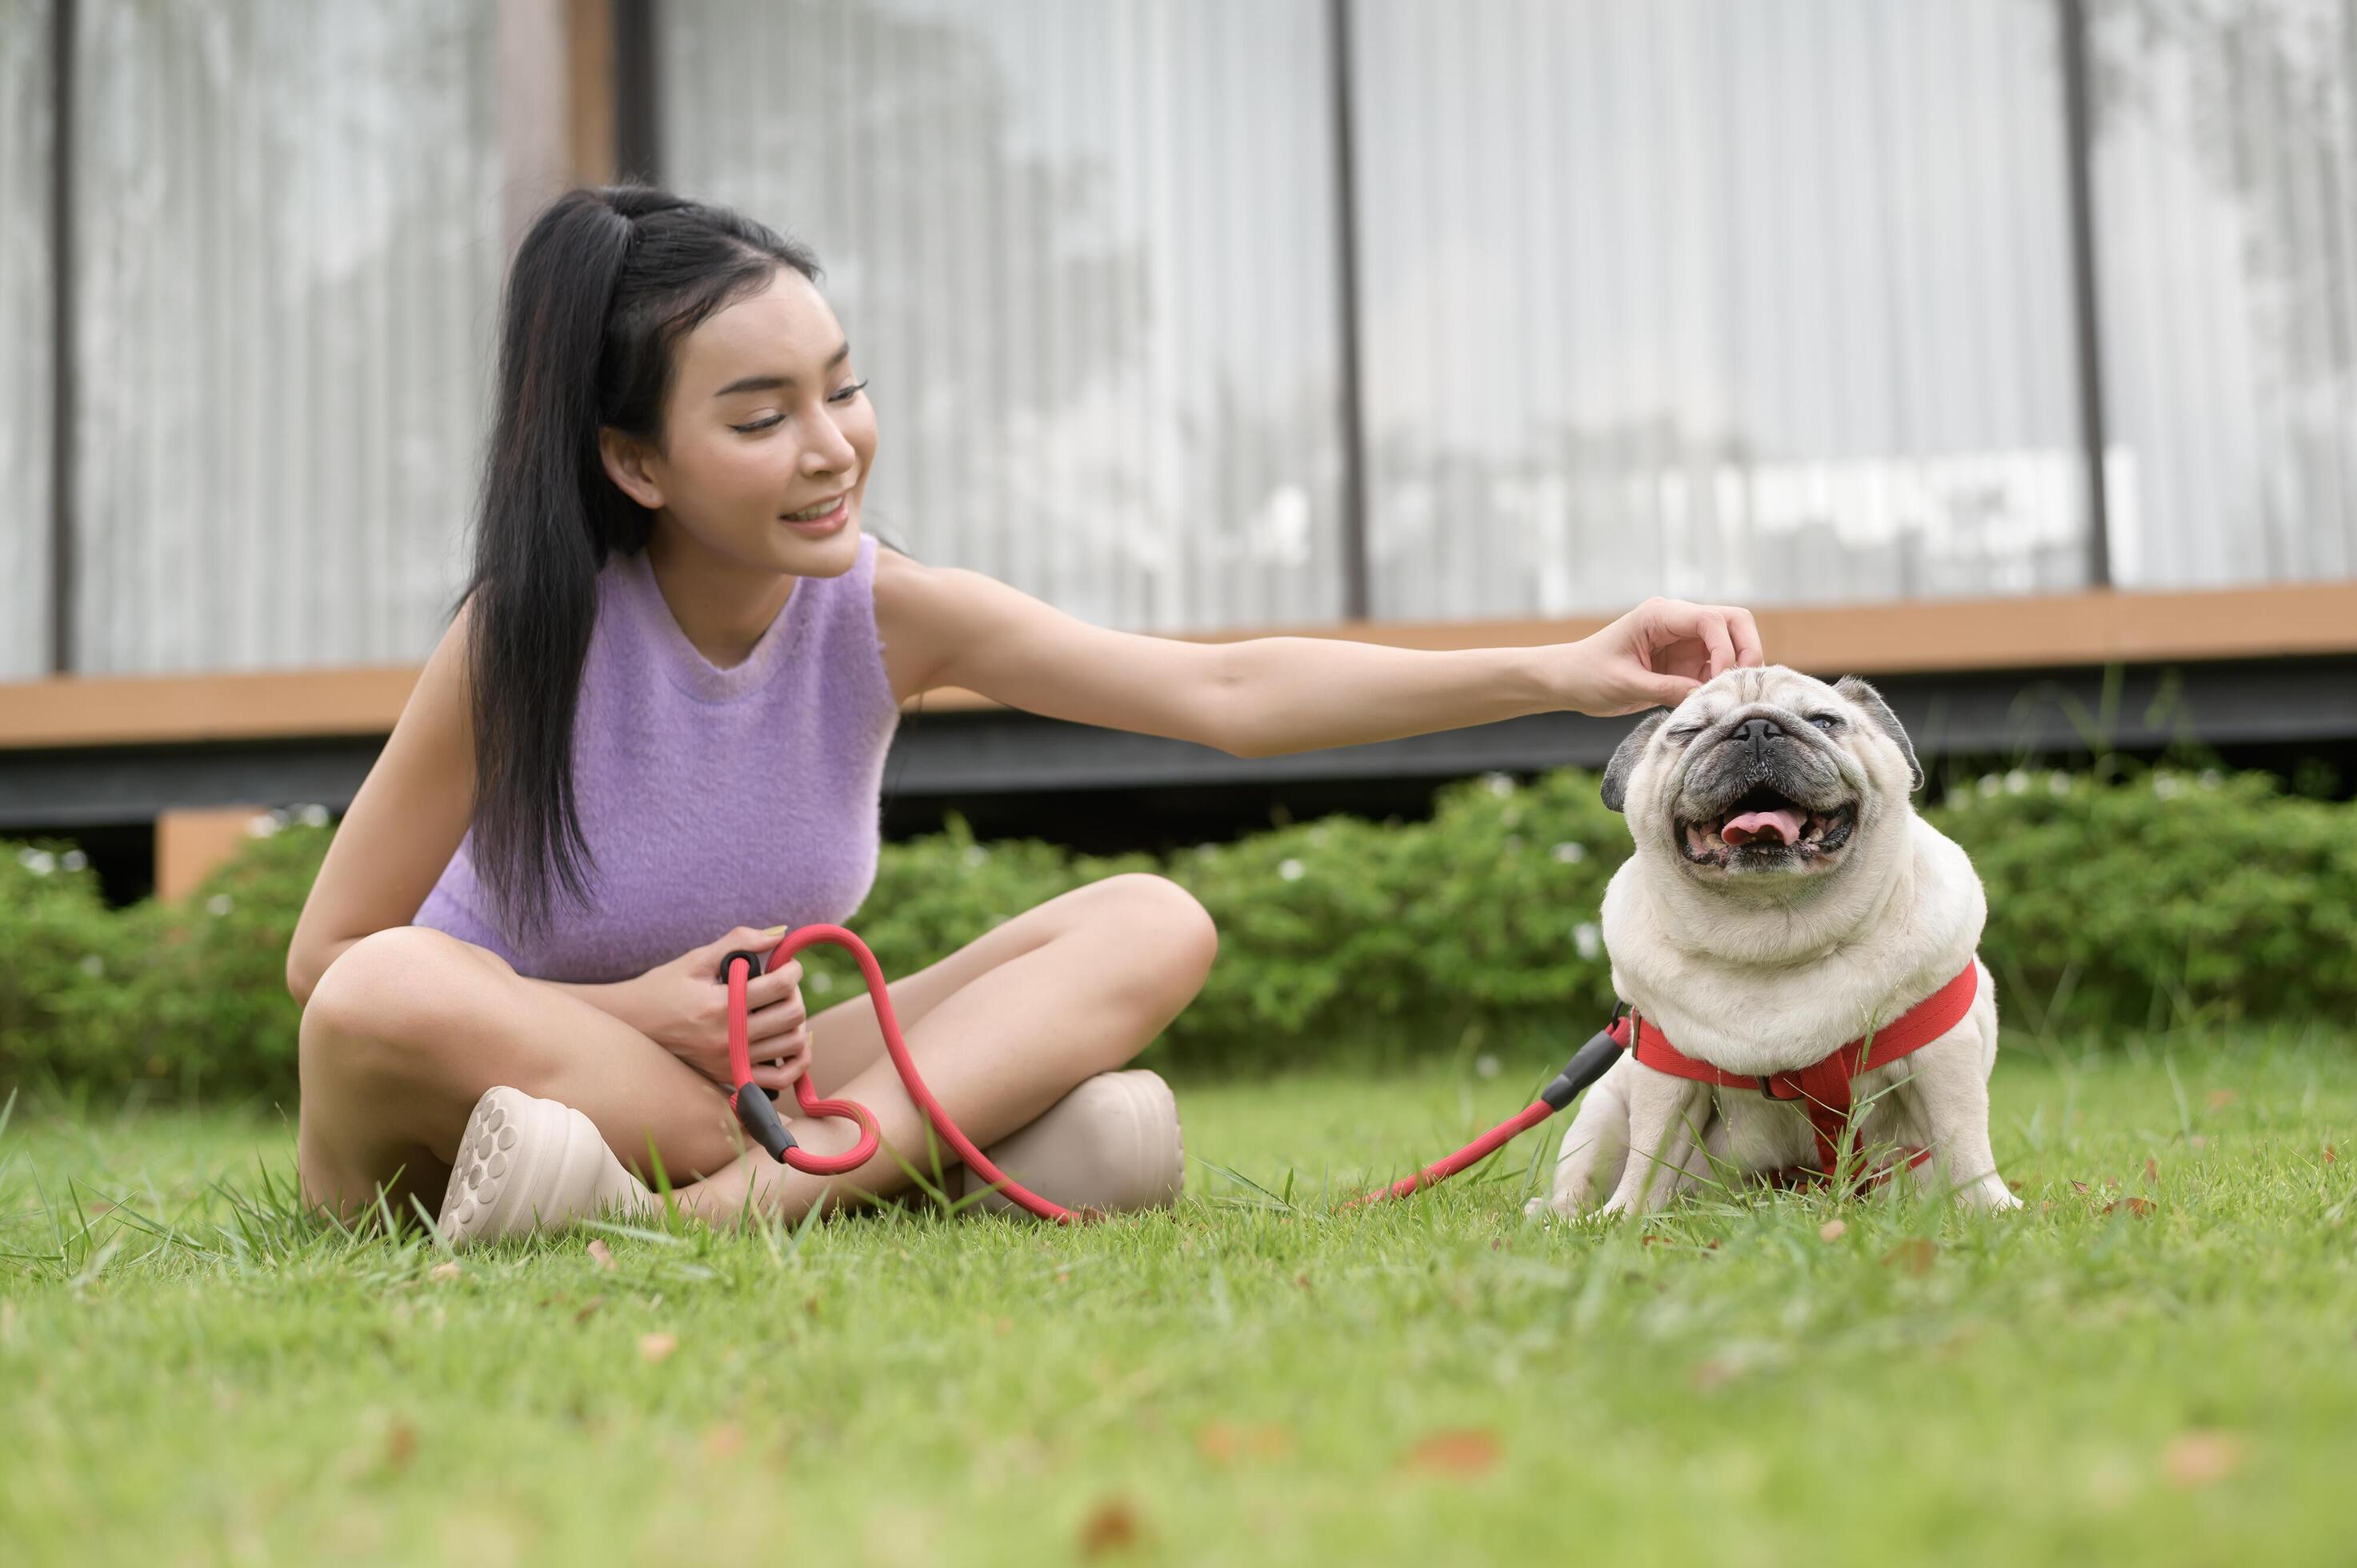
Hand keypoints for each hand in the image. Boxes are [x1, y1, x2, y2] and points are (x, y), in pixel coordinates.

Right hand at [614, 926, 812, 1093]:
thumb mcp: (697, 959)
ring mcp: (730, 1061)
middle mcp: (728, 1038)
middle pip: (792, 1015)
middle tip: (782, 985)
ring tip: (782, 1008)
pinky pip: (780, 1079)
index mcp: (720, 1005)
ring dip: (798, 1022)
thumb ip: (739, 942)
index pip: (780, 985)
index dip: (793, 969)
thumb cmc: (663, 987)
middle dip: (795, 993)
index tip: (788, 964)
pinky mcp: (730, 1076)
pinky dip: (797, 1062)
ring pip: (793, 1045)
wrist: (633, 1025)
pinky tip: (793, 1041)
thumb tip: (781, 934)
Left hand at [1553, 598, 1764, 715]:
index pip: (1712, 620)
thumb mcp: (1625, 684)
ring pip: (1732, 644)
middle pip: (1734, 622)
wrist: (1568, 681)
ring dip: (1736, 669)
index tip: (1719, 681)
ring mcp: (1685, 641)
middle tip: (1740, 686)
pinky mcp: (1686, 662)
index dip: (1726, 649)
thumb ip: (1666, 689)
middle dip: (1746, 650)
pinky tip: (1714, 703)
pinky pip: (1718, 668)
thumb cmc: (1588, 675)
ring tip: (1727, 699)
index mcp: (1659, 615)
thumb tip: (1707, 697)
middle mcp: (1678, 622)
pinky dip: (1723, 683)